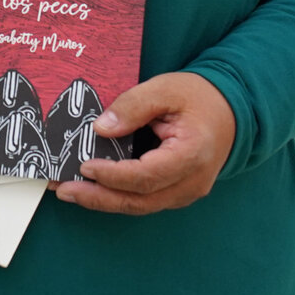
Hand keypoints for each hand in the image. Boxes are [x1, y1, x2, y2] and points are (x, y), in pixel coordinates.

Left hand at [54, 72, 234, 215]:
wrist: (231, 111)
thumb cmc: (199, 97)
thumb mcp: (165, 88)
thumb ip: (133, 106)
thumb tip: (100, 129)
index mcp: (192, 155)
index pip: (146, 176)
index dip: (113, 175)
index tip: (84, 166)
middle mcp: (192, 182)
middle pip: (140, 200)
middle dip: (99, 197)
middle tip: (64, 190)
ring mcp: (186, 192)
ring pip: (140, 205)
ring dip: (104, 200)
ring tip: (70, 191)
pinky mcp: (177, 192)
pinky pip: (145, 199)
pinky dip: (118, 195)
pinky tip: (93, 188)